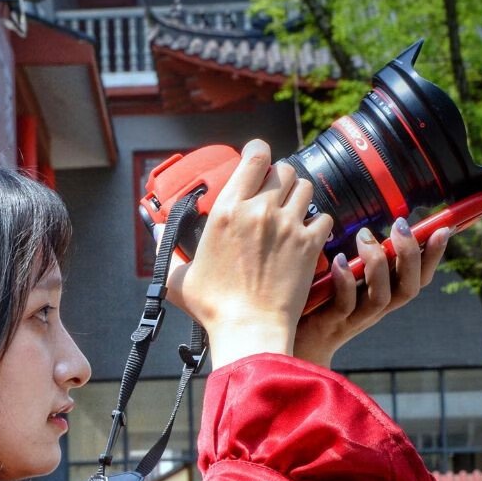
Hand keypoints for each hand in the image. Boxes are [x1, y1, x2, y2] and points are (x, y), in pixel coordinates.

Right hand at [165, 139, 334, 368]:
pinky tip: (308, 231)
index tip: (257, 157)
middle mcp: (259, 211)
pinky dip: (318, 221)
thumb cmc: (214, 307)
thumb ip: (168, 247)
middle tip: (274, 192)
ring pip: (305, 187)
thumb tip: (157, 231)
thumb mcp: (179, 276)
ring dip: (299, 195)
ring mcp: (287, 226)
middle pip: (283, 169)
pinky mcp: (307, 244)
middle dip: (279, 176)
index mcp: (228, 211)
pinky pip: (324, 216)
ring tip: (292, 209)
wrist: (249, 328)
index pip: (254, 157)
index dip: (258, 152)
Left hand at [293, 220, 450, 367]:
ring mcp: (352, 319)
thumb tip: (362, 217)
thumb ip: (353, 255)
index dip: (433, 256)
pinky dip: (345, 282)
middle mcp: (373, 310)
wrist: (290, 346)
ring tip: (365, 237)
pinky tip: (339, 261)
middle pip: (408, 288)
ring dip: (378, 265)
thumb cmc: (313, 304)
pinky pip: (344, 305)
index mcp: (381, 295)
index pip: (418, 277)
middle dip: (411, 256)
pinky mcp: (329, 324)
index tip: (442, 228)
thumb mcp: (338, 277)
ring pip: (381, 298)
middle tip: (400, 226)